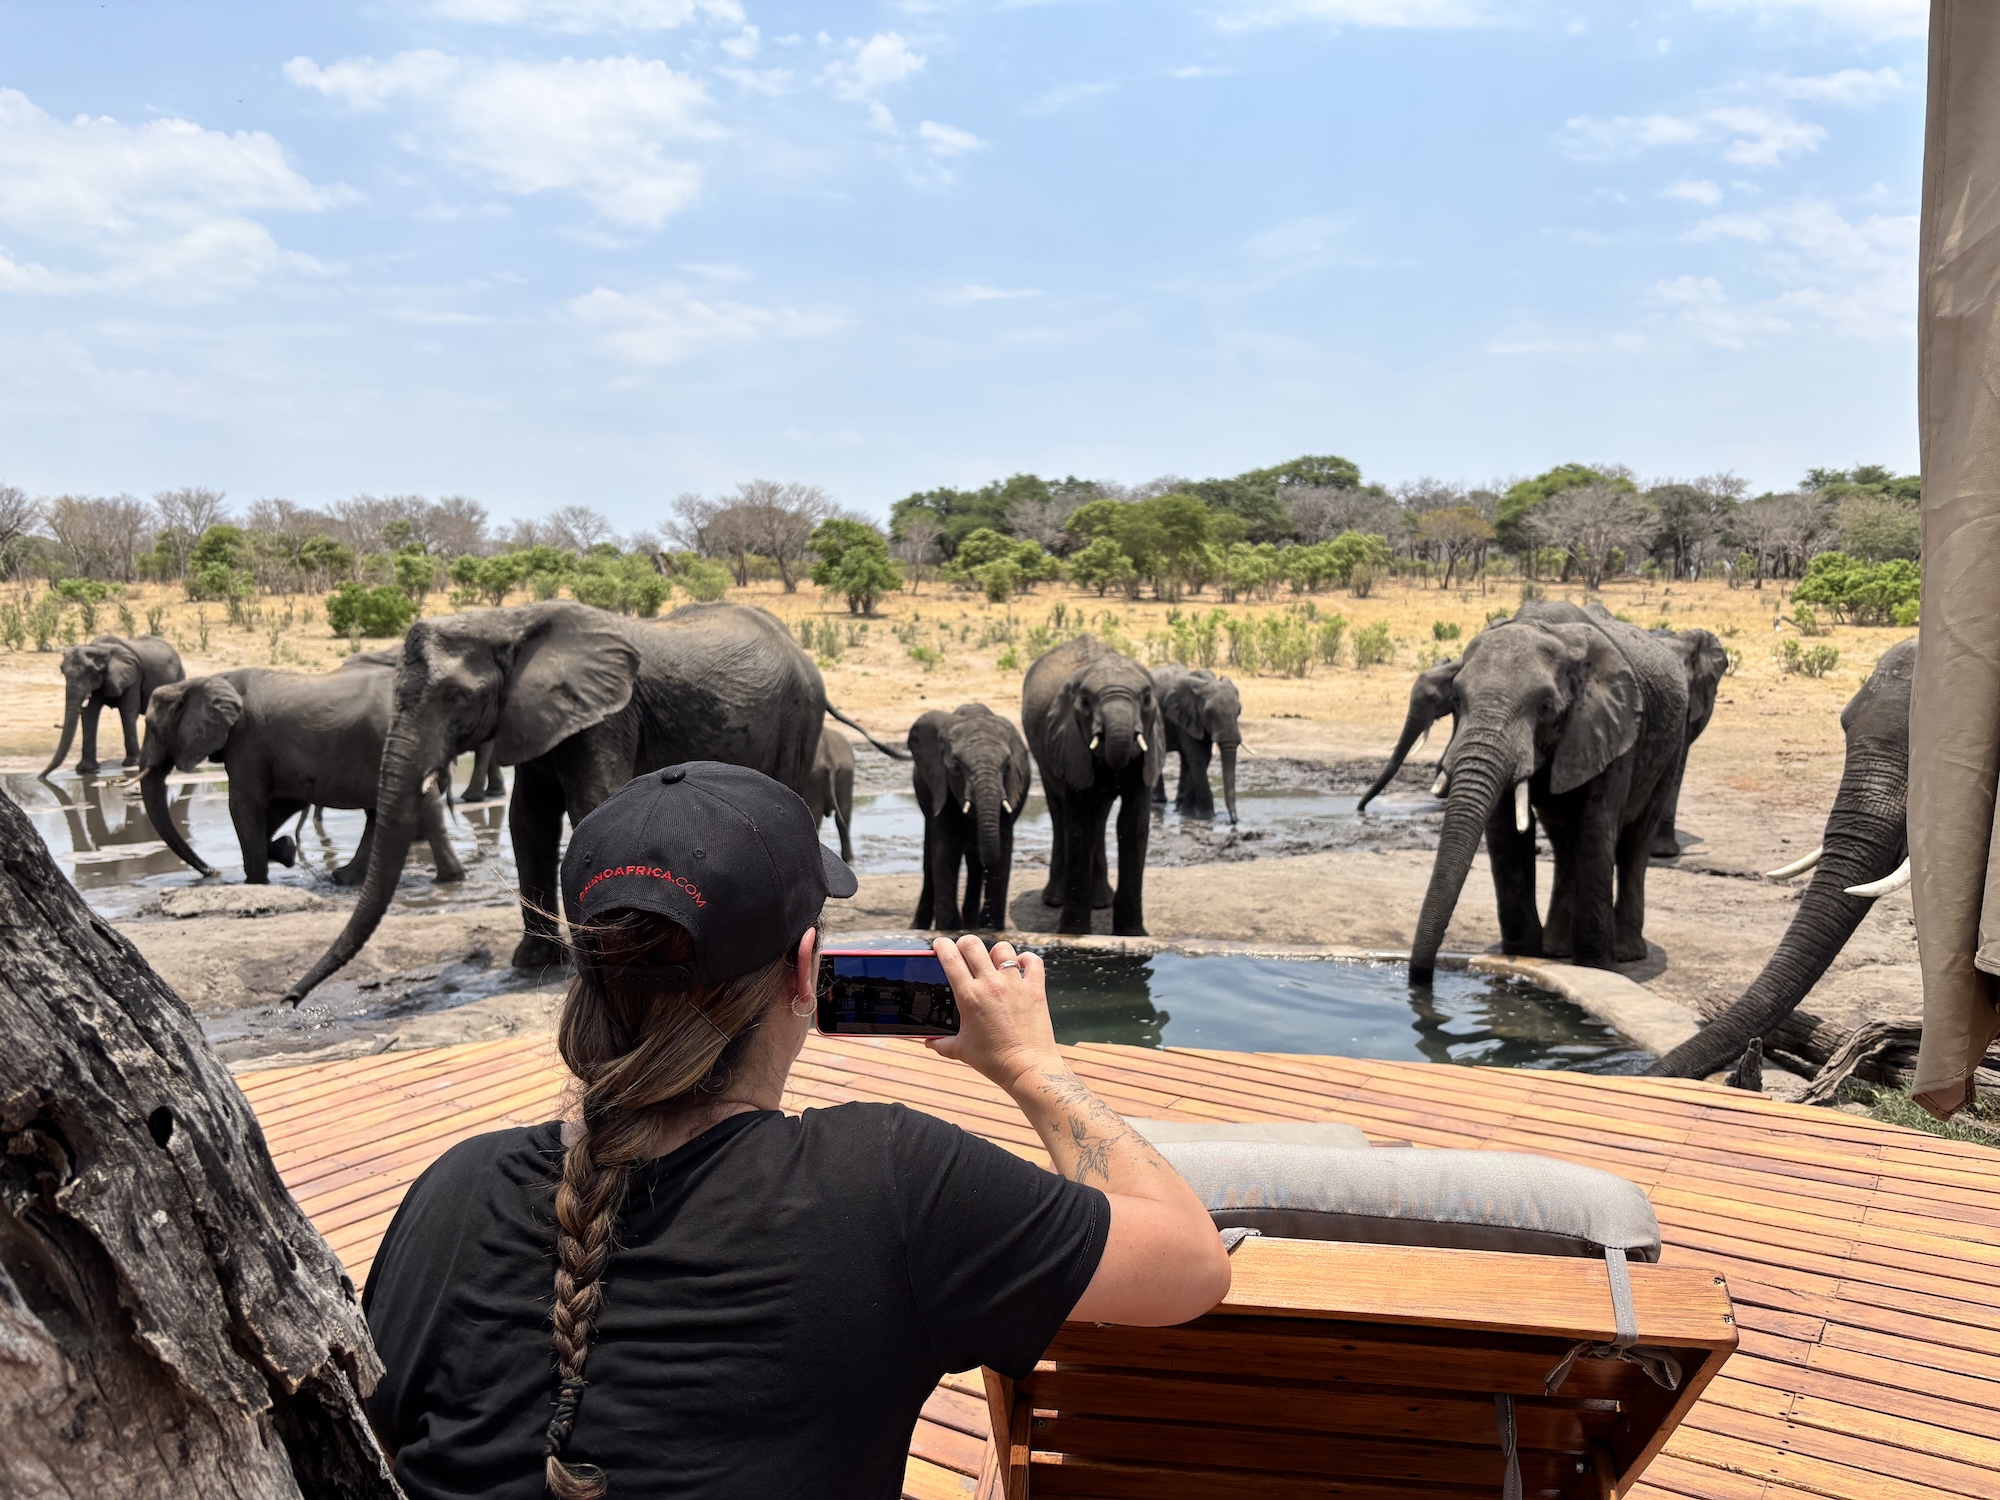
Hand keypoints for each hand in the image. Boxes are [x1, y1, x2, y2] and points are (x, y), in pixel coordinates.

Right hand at [926, 935, 1061, 1095]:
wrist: (1027, 1068)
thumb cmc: (993, 1060)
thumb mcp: (962, 1050)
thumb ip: (942, 1043)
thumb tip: (928, 1042)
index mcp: (969, 996)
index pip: (950, 958)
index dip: (942, 946)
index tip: (939, 945)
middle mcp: (990, 984)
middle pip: (973, 945)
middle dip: (964, 944)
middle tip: (963, 951)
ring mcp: (1015, 984)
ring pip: (1002, 949)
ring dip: (995, 952)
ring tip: (993, 962)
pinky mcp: (1035, 989)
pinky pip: (1032, 961)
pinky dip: (1026, 960)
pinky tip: (1020, 965)